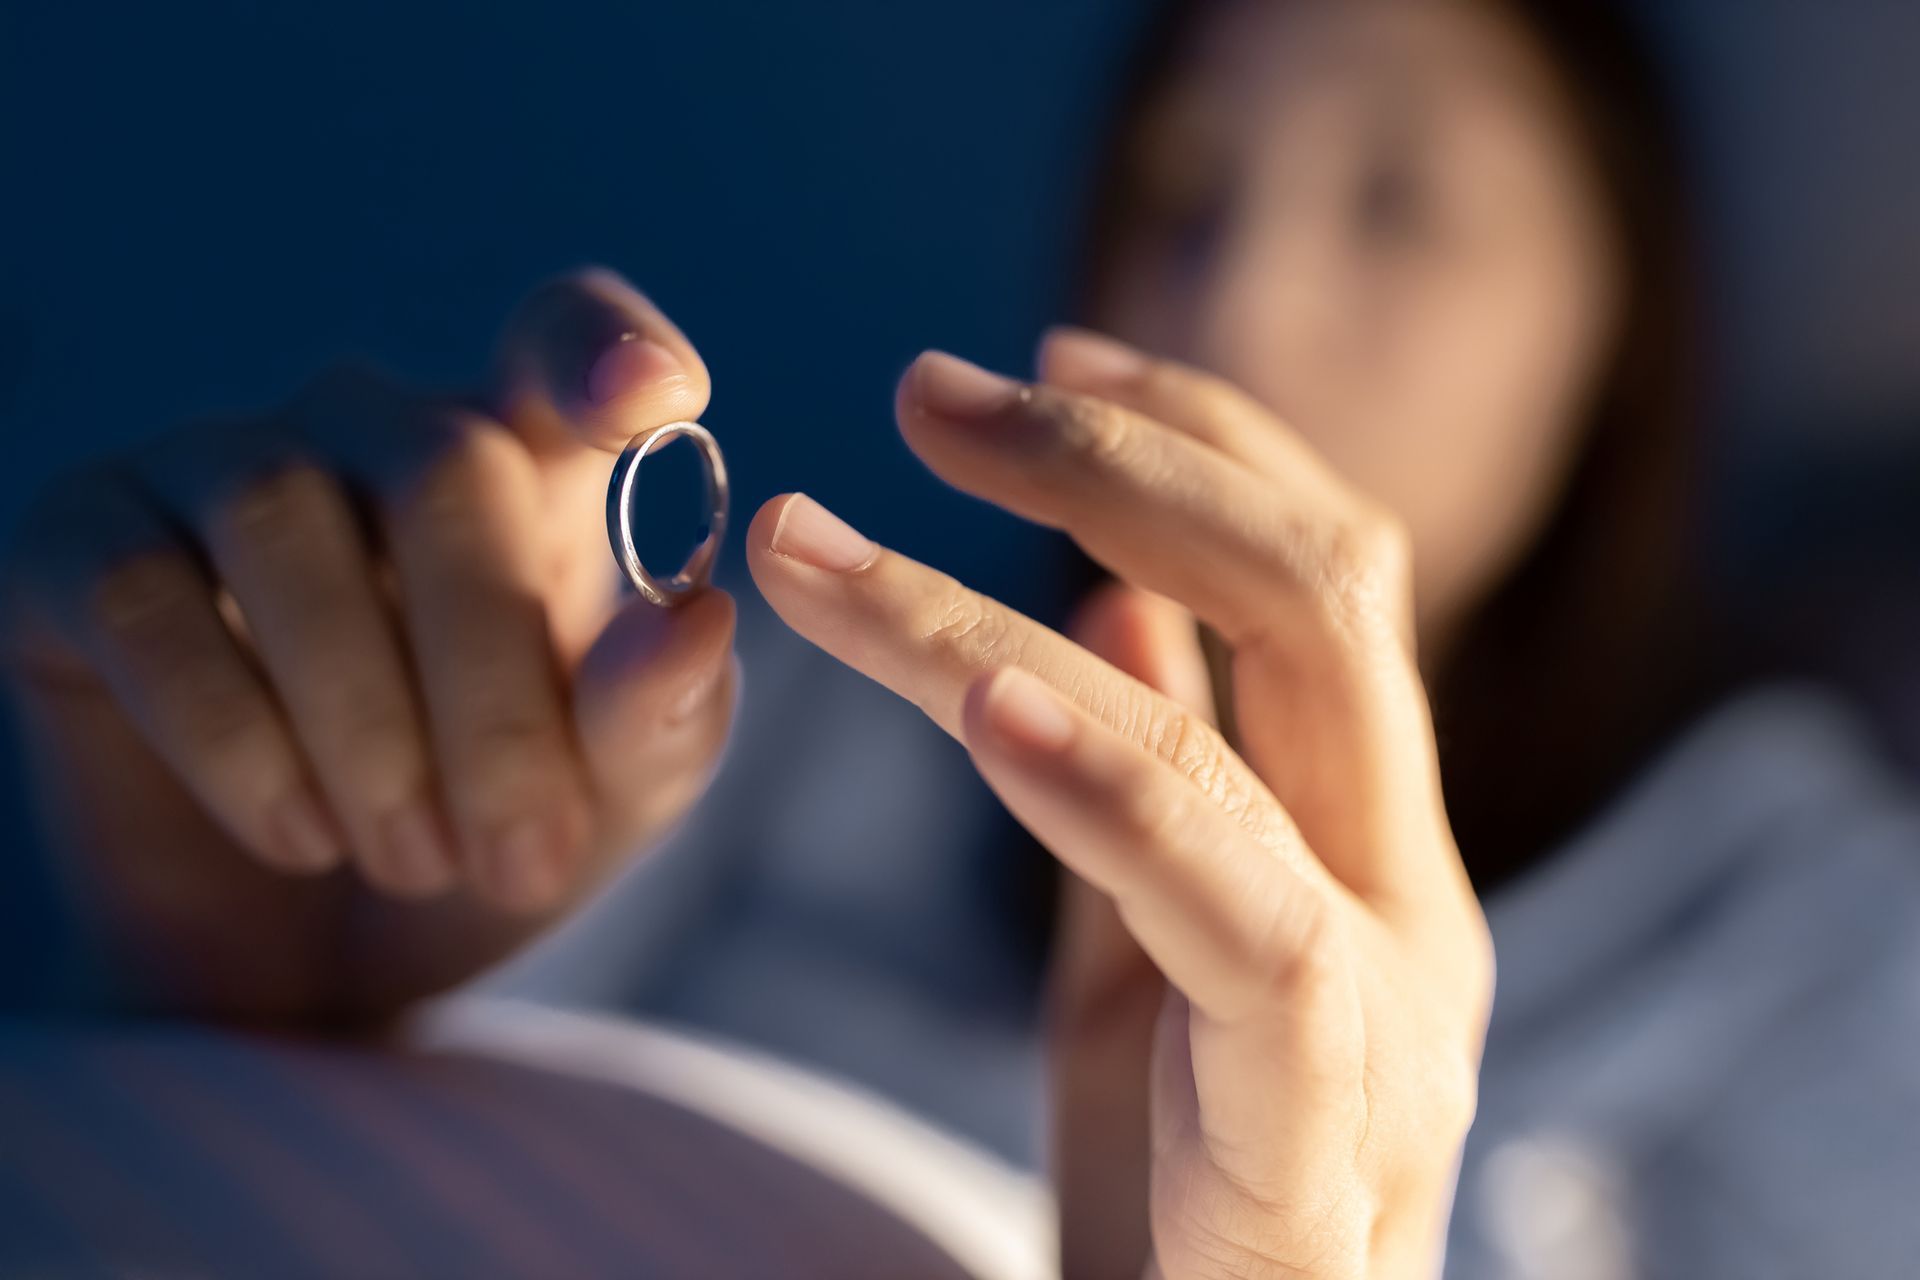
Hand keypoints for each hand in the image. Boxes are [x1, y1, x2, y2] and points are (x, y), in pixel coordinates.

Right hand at [0, 269, 736, 1020]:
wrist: (308, 968)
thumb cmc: (481, 846)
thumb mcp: (604, 804)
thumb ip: (658, 717)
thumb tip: (697, 621)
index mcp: (521, 463)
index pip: (561, 342)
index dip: (601, 350)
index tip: (659, 399)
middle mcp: (363, 430)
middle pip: (443, 467)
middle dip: (493, 686)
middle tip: (519, 856)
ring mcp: (210, 471)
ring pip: (284, 520)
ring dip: (367, 723)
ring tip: (413, 857)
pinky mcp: (77, 545)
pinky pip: (145, 598)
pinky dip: (232, 735)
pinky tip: (297, 833)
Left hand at [747, 331, 1492, 1277]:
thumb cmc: (1183, 1205)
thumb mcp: (1148, 965)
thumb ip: (1153, 784)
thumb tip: (1115, 600)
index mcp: (1365, 840)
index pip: (1320, 572)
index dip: (1192, 437)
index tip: (1037, 360)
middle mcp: (1407, 896)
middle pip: (1321, 590)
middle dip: (1119, 459)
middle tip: (922, 395)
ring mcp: (1387, 1013)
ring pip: (1229, 736)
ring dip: (995, 617)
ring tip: (813, 552)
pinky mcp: (1318, 1137)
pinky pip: (1239, 929)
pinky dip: (1109, 790)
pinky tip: (984, 697)